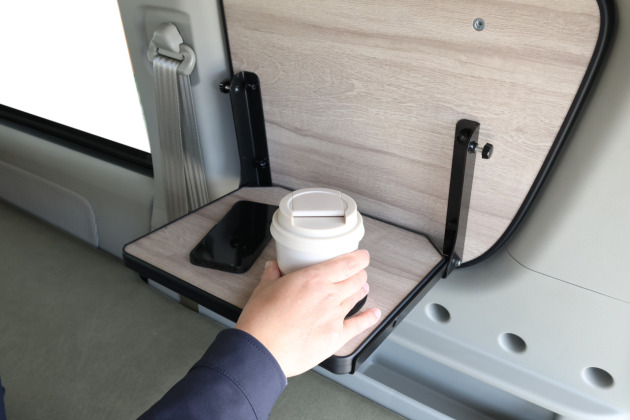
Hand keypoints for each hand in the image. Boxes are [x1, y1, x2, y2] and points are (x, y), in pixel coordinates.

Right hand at [235, 250, 380, 376]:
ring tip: (362, 287)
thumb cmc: (262, 322)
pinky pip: (359, 325)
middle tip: (358, 272)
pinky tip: (374, 315)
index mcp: (313, 279)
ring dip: (361, 290)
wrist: (263, 351)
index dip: (360, 258)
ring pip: (357, 297)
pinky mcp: (336, 336)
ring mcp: (335, 316)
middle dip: (360, 273)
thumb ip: (272, 275)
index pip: (347, 263)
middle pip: (356, 279)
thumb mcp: (263, 289)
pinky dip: (369, 319)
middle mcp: (329, 295)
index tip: (361, 255)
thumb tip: (273, 267)